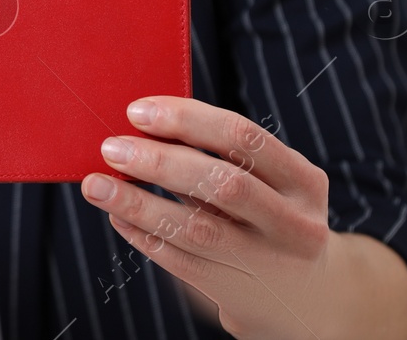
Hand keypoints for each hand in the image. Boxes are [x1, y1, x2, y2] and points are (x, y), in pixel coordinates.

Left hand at [79, 97, 406, 339]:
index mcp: (304, 182)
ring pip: (196, 229)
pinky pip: (179, 261)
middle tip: (112, 148)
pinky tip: (117, 215)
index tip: (138, 112)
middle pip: (223, 184)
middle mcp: (295, 224)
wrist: (310, 295)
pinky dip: (141, 234)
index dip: (187, 119)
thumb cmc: (272, 214)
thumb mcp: (271, 181)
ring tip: (96, 185)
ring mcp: (267, 263)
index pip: (244, 138)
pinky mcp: (236, 294)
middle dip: (159, 162)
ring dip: (137, 203)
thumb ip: (221, 154)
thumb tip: (144, 124)